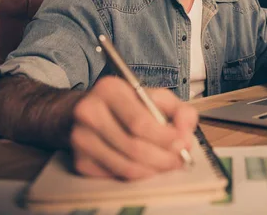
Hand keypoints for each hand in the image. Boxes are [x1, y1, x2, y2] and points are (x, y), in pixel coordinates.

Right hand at [70, 76, 197, 179]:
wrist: (84, 112)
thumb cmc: (125, 104)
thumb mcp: (153, 96)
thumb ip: (177, 109)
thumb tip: (186, 130)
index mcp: (109, 89)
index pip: (140, 122)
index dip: (166, 138)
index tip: (184, 143)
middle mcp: (89, 112)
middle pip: (134, 147)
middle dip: (164, 158)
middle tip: (180, 160)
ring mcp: (81, 139)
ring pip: (126, 166)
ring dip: (154, 170)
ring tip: (167, 164)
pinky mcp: (80, 161)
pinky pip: (117, 176)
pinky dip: (137, 175)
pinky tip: (146, 165)